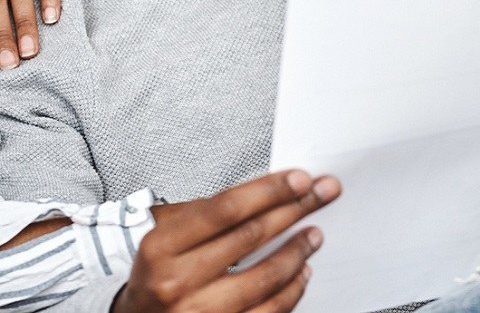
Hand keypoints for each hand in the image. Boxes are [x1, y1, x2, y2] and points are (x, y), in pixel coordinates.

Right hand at [114, 169, 340, 312]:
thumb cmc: (157, 272)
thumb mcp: (165, 235)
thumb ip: (208, 215)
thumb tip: (269, 193)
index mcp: (161, 247)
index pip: (225, 209)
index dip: (268, 191)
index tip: (299, 180)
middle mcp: (177, 281)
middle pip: (250, 237)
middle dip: (294, 210)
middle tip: (322, 193)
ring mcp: (199, 312)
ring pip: (265, 276)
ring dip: (297, 250)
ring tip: (314, 234)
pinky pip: (269, 311)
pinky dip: (292, 289)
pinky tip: (301, 272)